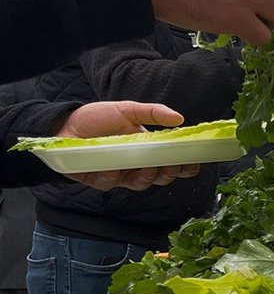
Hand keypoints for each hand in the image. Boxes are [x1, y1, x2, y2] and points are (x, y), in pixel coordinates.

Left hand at [56, 101, 199, 190]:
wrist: (62, 125)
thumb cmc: (95, 118)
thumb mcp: (127, 110)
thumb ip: (153, 112)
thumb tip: (179, 118)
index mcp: (147, 148)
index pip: (172, 161)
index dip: (184, 165)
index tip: (191, 162)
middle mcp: (136, 163)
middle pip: (161, 177)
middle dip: (168, 173)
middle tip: (169, 165)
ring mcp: (120, 173)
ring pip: (141, 184)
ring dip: (147, 177)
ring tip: (146, 167)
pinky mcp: (101, 180)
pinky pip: (113, 183)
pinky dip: (115, 175)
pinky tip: (113, 166)